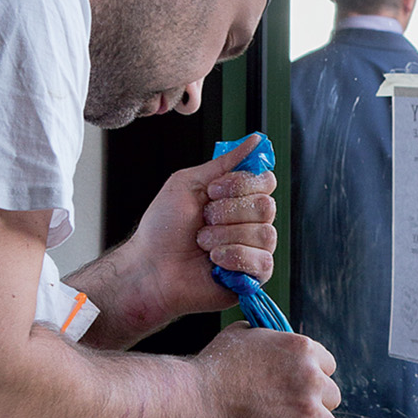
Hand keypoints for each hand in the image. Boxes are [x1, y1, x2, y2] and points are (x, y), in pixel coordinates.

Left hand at [67, 138, 275, 345]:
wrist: (150, 267)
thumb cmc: (163, 229)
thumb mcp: (189, 183)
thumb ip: (225, 162)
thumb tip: (256, 141)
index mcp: (237, 199)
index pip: (266, 181)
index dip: (241, 185)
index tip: (213, 191)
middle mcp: (249, 223)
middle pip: (267, 206)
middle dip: (228, 212)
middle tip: (204, 220)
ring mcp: (253, 249)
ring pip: (265, 233)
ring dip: (226, 236)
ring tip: (203, 244)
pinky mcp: (253, 276)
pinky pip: (262, 261)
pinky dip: (233, 257)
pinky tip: (214, 261)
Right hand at [196, 326, 339, 417]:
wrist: (199, 402)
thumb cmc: (214, 369)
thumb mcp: (242, 334)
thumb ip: (266, 336)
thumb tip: (270, 338)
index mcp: (302, 350)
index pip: (328, 365)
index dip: (315, 377)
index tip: (305, 388)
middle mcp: (311, 378)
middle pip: (331, 396)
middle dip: (316, 404)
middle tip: (297, 412)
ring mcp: (307, 410)